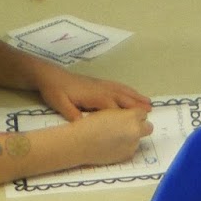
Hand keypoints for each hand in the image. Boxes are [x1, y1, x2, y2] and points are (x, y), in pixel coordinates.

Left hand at [34, 61, 152, 119]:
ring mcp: (101, 84)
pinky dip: (129, 91)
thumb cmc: (55, 91)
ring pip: (123, 91)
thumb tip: (85, 125)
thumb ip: (73, 115)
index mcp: (93, 95)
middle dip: (136, 105)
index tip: (135, 123)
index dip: (124, 115)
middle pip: (122, 97)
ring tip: (149, 104)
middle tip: (150, 113)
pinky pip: (118, 87)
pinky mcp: (99, 83)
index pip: (112, 107)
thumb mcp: (60, 105)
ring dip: (136, 97)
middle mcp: (100, 88)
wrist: (50, 76)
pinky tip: (135, 94)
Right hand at [60, 106, 153, 167]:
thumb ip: (123, 113)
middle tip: (129, 126)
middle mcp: (135, 131)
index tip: (130, 116)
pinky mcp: (127, 155)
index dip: (135, 114)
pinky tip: (112, 145)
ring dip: (132, 137)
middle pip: (148, 127)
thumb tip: (130, 117)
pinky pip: (131, 149)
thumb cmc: (91, 124)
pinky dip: (125, 147)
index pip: (143, 113)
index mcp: (131, 116)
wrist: (81, 143)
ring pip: (138, 139)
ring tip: (115, 137)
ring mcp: (132, 145)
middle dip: (141, 126)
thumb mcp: (109, 111)